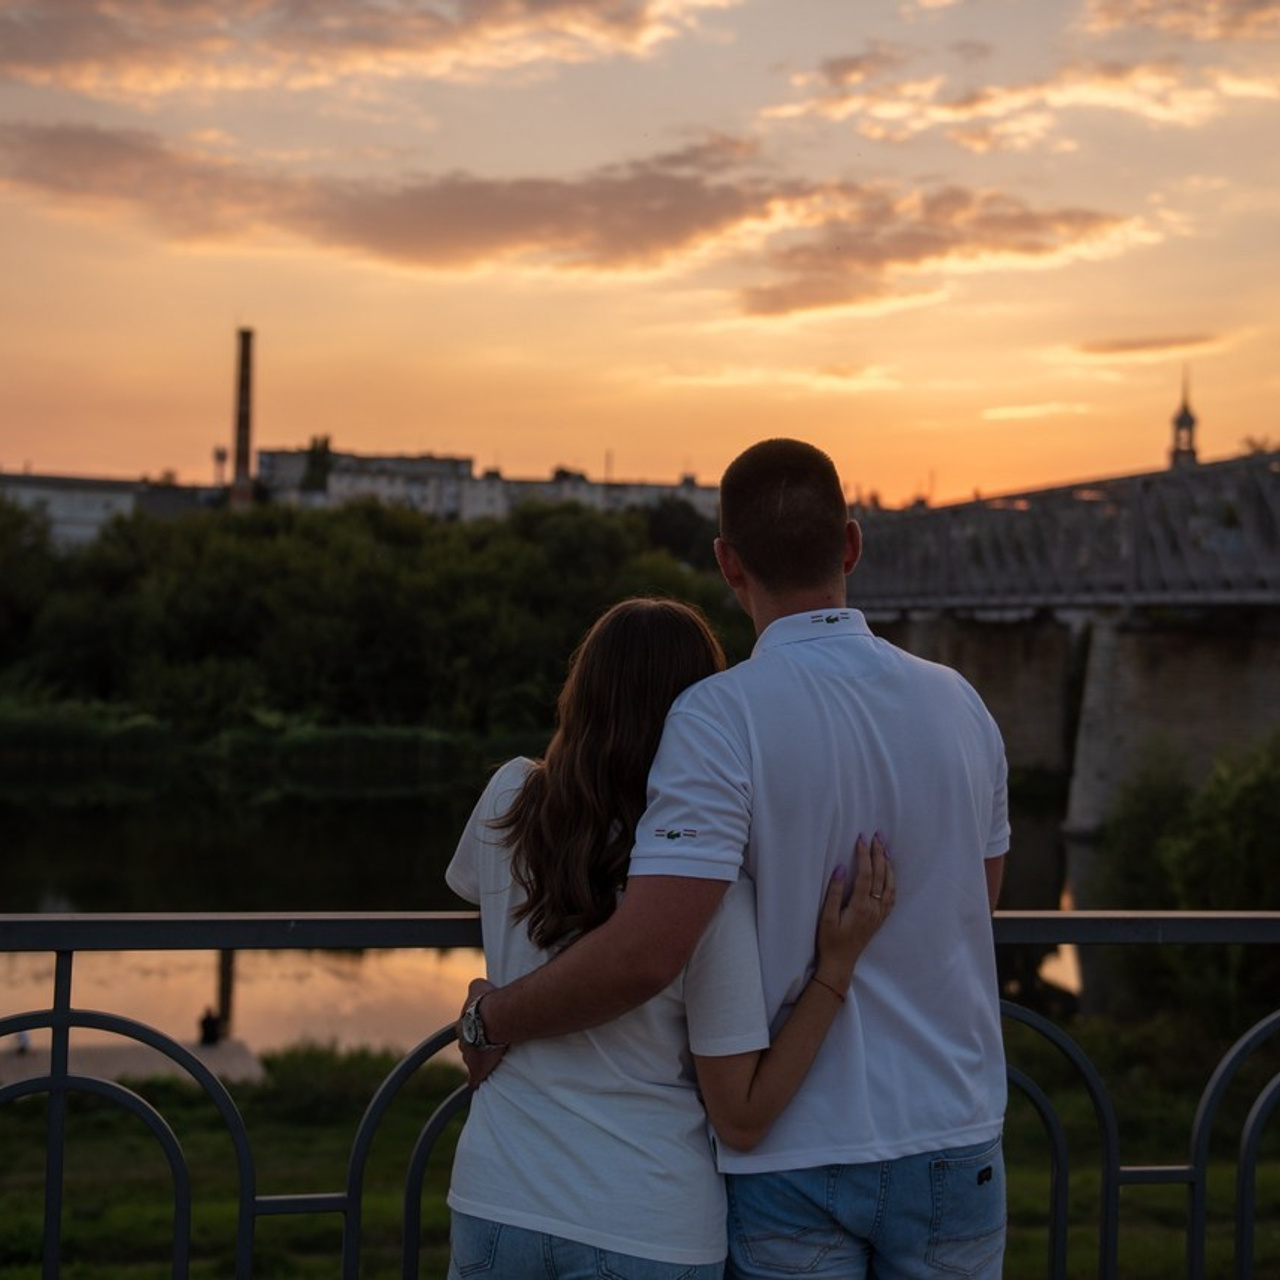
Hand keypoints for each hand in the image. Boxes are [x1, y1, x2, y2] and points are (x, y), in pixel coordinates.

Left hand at [456, 977, 506, 1086]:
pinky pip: (474, 1079)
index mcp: (462, 1024)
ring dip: (480, 1059)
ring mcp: (469, 1058)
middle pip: (468, 1045)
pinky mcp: (476, 1070)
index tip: (483, 1027)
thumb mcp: (478, 986)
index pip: (466, 1028)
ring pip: (471, 1060)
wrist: (498, 1017)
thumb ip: (475, 987)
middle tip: (490, 1040)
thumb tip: (476, 985)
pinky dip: (476, 1080)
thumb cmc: (490, 1001)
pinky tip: (477, 1082)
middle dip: (477, 1043)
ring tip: (492, 1056)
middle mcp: (463, 1042)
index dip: (476, 1027)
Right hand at [814, 833, 894, 994]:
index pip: (866, 875)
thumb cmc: (830, 940)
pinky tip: (889, 872)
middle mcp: (874, 909)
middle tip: (877, 835)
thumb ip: (834, 892)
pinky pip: (891, 895)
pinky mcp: (880, 918)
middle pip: (881, 876)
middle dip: (879, 854)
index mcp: (861, 907)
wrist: (840, 963)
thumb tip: (841, 868)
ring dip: (888, 865)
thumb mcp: (827, 917)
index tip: (861, 839)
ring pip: (890, 885)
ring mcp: (879, 914)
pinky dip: (892, 880)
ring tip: (884, 848)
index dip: (864, 855)